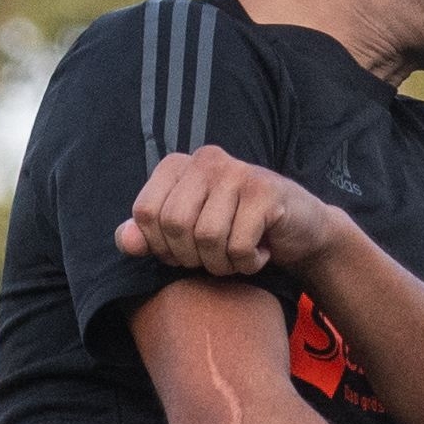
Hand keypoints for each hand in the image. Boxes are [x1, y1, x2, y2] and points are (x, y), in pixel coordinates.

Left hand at [116, 150, 334, 283]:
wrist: (298, 229)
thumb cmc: (235, 229)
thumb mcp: (187, 233)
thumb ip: (151, 236)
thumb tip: (125, 241)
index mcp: (177, 164)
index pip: (145, 213)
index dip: (160, 246)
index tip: (184, 250)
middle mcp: (206, 160)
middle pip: (174, 225)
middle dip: (191, 257)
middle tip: (213, 256)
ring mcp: (237, 172)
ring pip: (207, 238)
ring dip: (222, 264)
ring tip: (237, 255)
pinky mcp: (266, 192)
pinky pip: (238, 246)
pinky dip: (247, 263)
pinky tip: (260, 252)